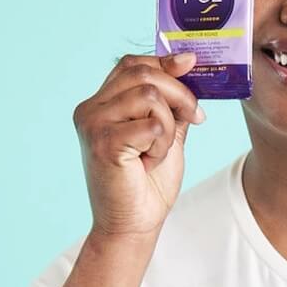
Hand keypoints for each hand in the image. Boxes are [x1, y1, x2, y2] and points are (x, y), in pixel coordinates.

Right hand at [72, 51, 206, 240]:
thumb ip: (171, 102)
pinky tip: (150, 162)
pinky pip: (152, 124)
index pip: (132, 64)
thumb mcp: (165, 133)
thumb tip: (186, 61)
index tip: (193, 68)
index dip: (165, 63)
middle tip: (195, 117)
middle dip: (180, 93)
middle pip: (143, 73)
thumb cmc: (147, 184)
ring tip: (159, 151)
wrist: (132, 226)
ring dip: (169, 125)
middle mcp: (90, 109)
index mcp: (100, 104)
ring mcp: (93, 124)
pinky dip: (162, 143)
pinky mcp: (104, 142)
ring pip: (149, 96)